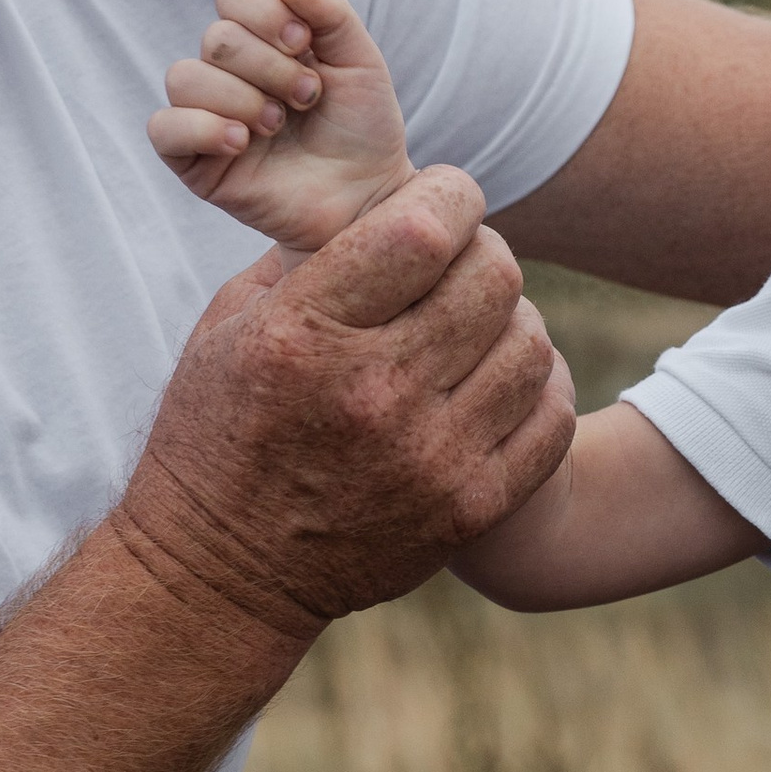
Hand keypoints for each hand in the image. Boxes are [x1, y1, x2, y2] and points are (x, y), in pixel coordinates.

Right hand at [114, 167, 575, 640]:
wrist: (227, 575)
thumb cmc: (219, 435)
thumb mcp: (227, 330)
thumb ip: (302, 258)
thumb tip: (380, 198)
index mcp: (303, 336)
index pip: (422, 230)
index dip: (450, 196)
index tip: (443, 200)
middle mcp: (372, 393)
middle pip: (492, 278)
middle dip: (484, 250)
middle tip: (462, 261)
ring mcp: (429, 457)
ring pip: (531, 343)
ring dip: (512, 320)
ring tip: (476, 325)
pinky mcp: (469, 509)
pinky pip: (551, 418)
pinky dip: (537, 385)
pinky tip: (500, 379)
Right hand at [149, 0, 413, 254]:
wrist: (367, 198)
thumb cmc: (361, 130)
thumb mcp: (361, 61)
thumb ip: (331, 12)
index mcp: (264, 41)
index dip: (265, 13)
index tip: (305, 44)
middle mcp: (229, 73)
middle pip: (217, 39)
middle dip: (269, 67)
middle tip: (307, 99)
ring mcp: (208, 115)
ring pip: (184, 77)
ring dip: (241, 99)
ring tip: (277, 127)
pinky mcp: (194, 161)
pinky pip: (164, 128)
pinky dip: (203, 128)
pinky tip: (243, 143)